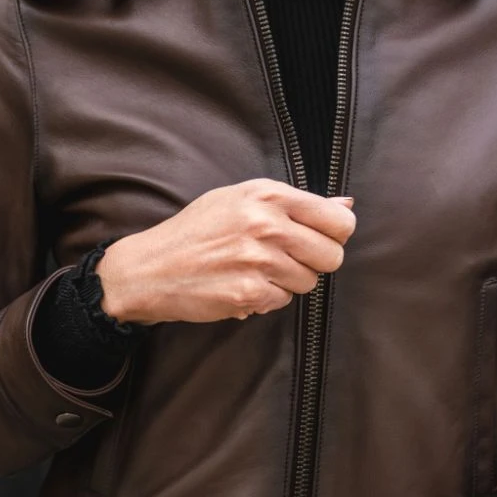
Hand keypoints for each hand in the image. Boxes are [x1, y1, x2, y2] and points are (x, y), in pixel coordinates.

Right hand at [94, 178, 355, 324]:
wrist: (150, 268)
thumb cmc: (197, 231)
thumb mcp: (241, 200)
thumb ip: (296, 203)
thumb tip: (346, 205)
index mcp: (268, 195)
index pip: (339, 221)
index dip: (335, 235)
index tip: (319, 240)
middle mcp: (266, 224)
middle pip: (332, 256)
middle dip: (314, 262)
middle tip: (286, 260)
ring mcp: (258, 259)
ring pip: (309, 282)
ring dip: (288, 282)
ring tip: (256, 271)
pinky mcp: (249, 292)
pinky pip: (283, 301)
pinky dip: (267, 298)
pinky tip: (242, 285)